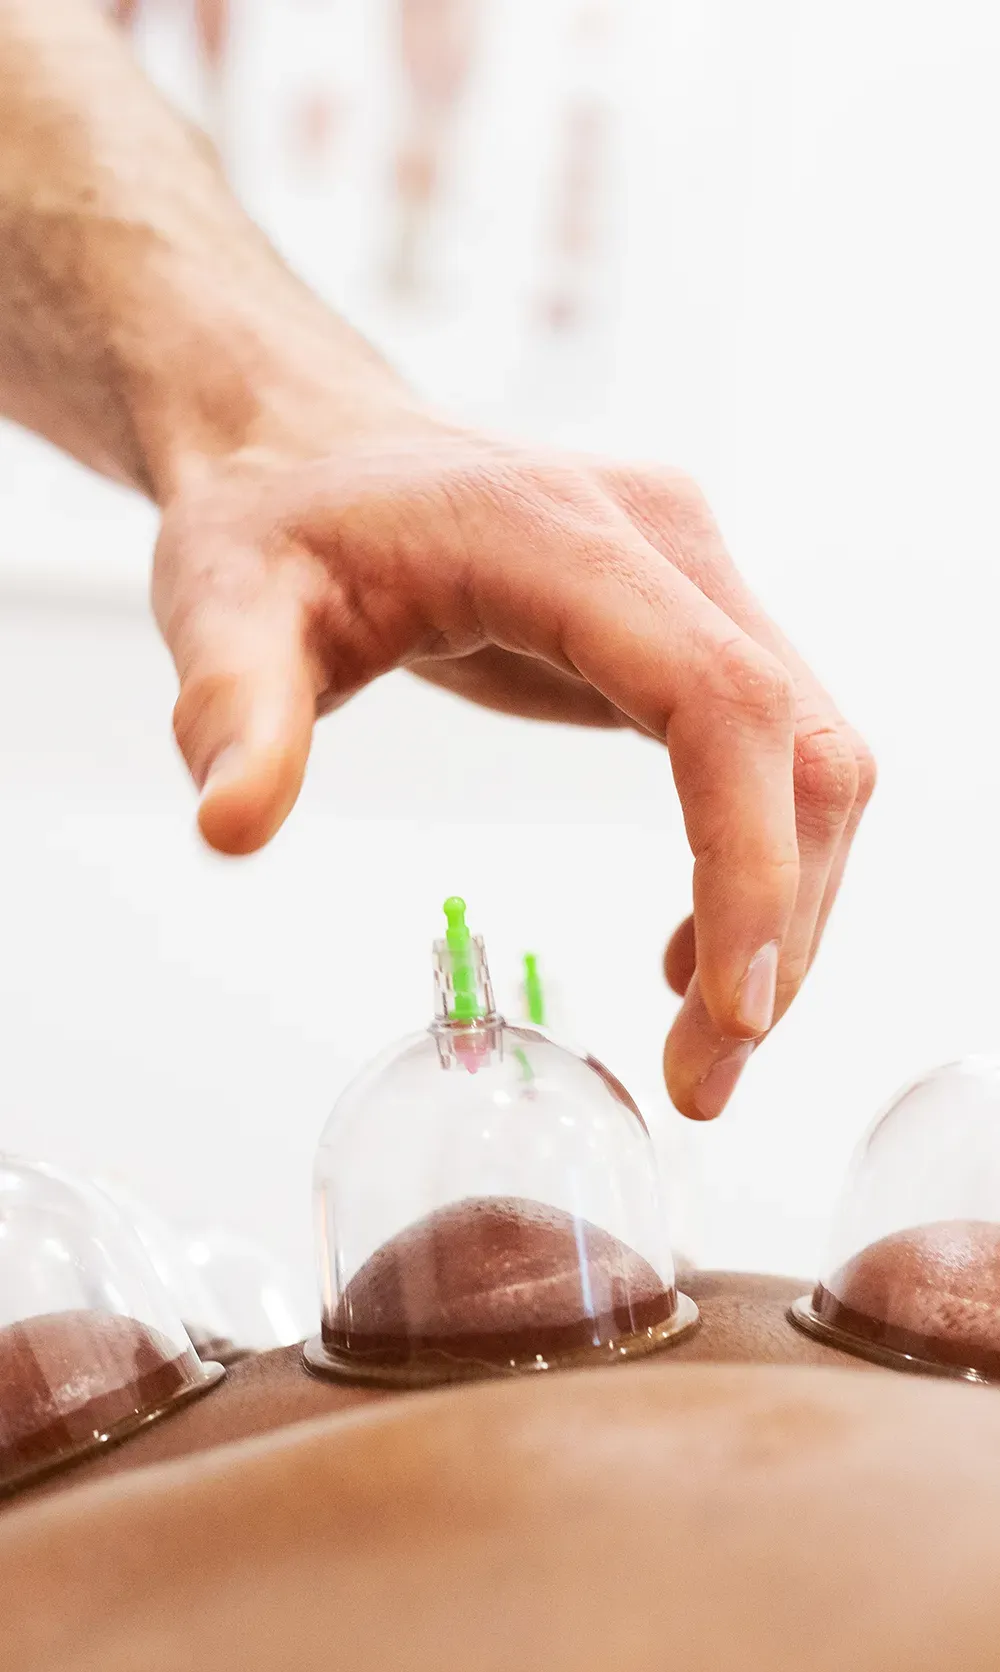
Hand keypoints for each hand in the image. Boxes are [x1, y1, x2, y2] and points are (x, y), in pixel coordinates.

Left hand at [154, 411, 873, 1118]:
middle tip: (704, 1076)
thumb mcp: (223, 605)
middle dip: (783, 925)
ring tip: (704, 1043)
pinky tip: (689, 950)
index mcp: (566, 537)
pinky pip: (772, 753)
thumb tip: (234, 829)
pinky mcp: (685, 620)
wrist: (308, 442)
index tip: (730, 1006)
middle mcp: (665, 543)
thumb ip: (234, 711)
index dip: (752, 862)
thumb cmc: (273, 515)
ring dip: (787, 908)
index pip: (724, 703)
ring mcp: (691, 577)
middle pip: (805, 748)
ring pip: (814, 757)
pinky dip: (760, 862)